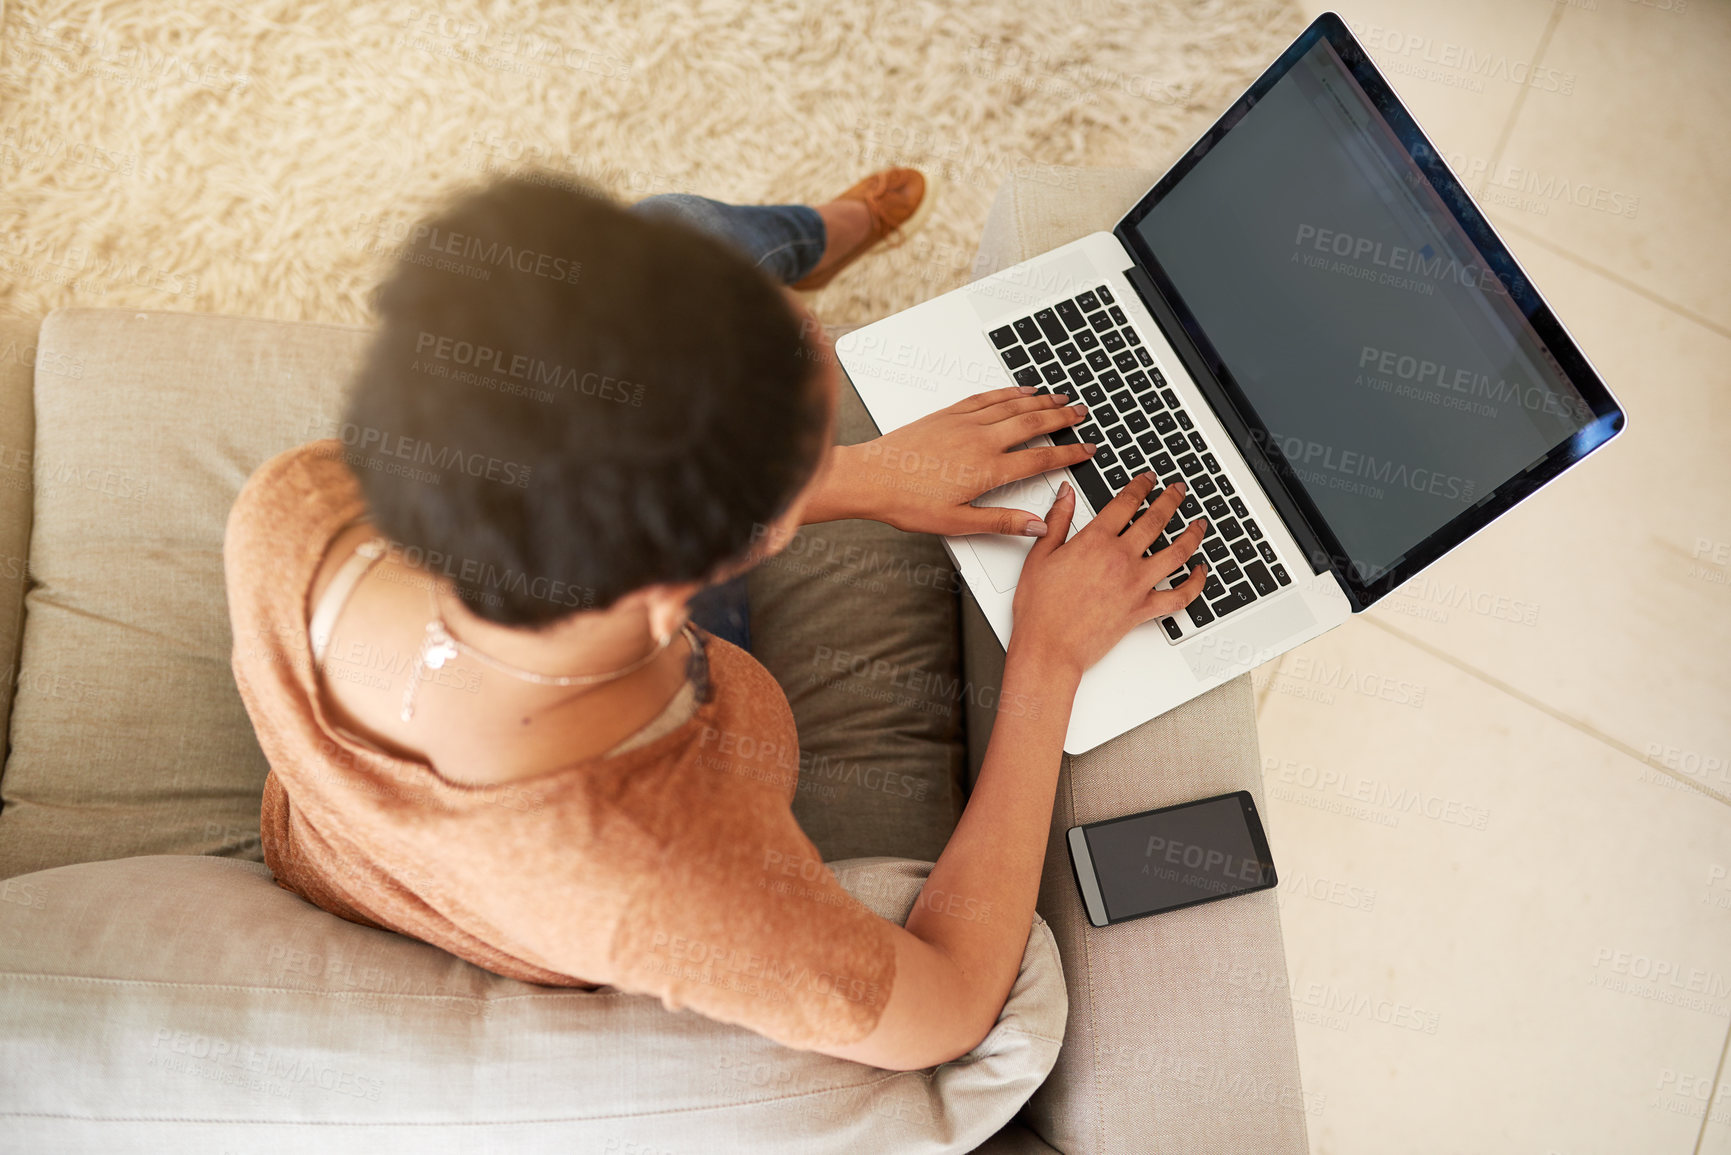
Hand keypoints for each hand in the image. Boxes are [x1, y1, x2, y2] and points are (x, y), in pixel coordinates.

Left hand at [835, 386, 1095, 536]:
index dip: (1069, 454)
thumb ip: (1002, 522)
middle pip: (1033, 424)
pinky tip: (1021, 390)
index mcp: (988, 470)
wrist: (871, 477)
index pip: (1040, 460)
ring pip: (1013, 406)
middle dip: (1062, 418)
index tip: (1088, 449)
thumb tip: (1037, 526)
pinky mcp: (949, 414)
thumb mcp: (958, 523)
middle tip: (1082, 413)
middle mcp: (981, 440)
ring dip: (1041, 401)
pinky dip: (1009, 392)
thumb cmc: (907, 502)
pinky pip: (987, 397)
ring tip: (1061, 398)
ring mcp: (965, 423)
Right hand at [1008, 472, 1208, 680]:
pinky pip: (1179, 596)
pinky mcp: (1143, 609)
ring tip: (1199, 524)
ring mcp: (1136, 584)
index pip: (1126, 502)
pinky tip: (1200, 572)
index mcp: (1095, 541)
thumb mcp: (1040, 556)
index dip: (1141, 486)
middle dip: (1171, 500)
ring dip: (1192, 535)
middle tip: (1178, 490)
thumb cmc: (1039, 608)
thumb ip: (1057, 521)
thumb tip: (1066, 494)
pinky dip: (1195, 584)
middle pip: (1156, 519)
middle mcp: (1120, 558)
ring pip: (1177, 552)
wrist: (1049, 646)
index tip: (1148, 479)